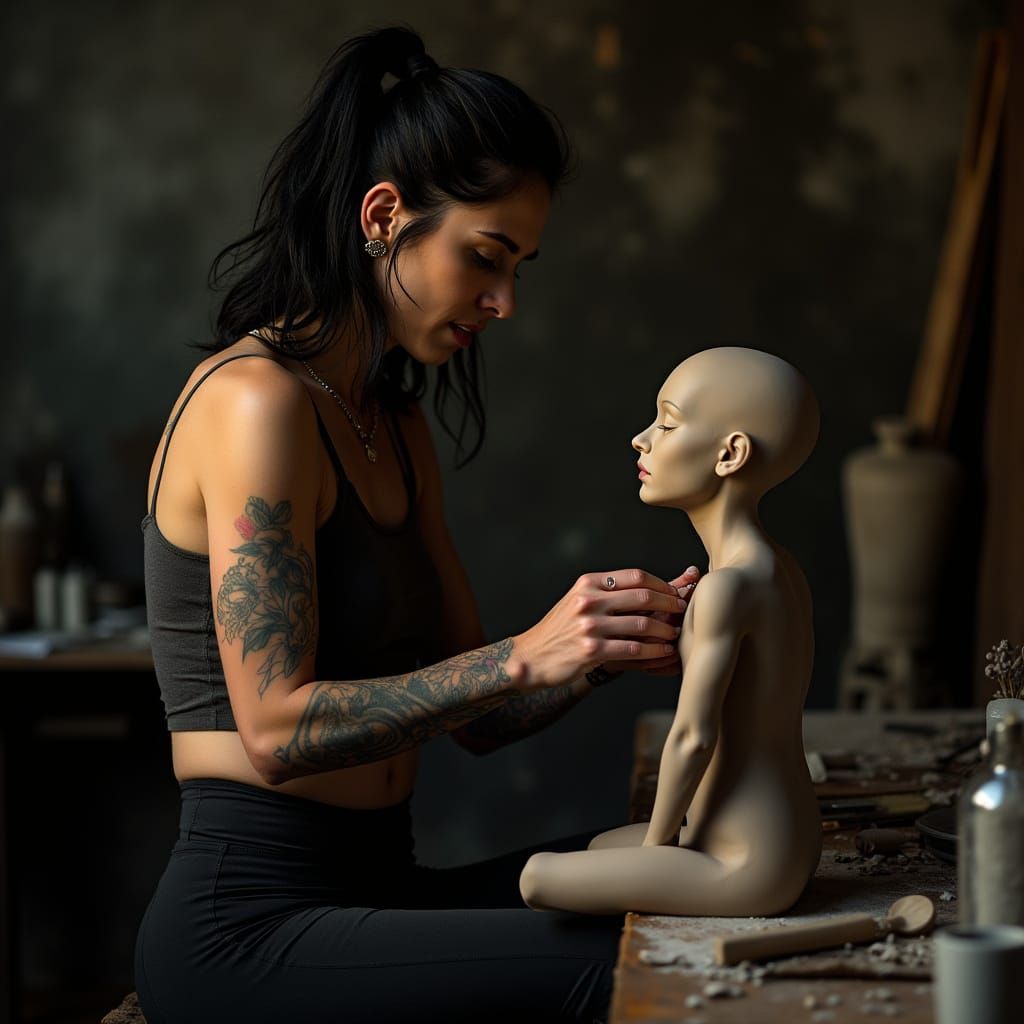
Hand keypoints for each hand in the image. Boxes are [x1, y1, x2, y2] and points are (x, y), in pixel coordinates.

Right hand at [511, 570, 686, 690]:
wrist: (530, 657)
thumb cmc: (560, 630)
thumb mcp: (578, 600)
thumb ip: (608, 593)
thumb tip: (647, 586)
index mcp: (588, 583)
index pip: (635, 576)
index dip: (661, 584)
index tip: (674, 593)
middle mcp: (589, 600)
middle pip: (643, 595)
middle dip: (669, 603)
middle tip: (682, 611)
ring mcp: (590, 626)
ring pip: (642, 623)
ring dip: (665, 629)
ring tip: (673, 634)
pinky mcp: (592, 651)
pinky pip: (634, 649)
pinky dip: (655, 651)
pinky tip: (663, 651)